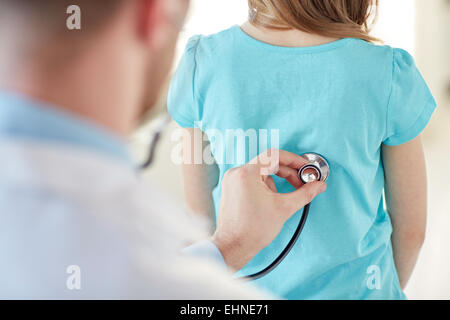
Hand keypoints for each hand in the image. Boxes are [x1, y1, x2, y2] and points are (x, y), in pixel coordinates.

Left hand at [212, 149, 326, 270]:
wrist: (234, 247)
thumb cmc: (252, 230)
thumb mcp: (284, 208)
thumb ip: (304, 193)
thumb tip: (318, 185)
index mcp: (247, 173)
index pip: (274, 156)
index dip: (294, 160)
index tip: (306, 167)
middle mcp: (236, 173)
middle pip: (268, 163)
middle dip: (287, 174)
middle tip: (302, 183)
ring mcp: (232, 181)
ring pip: (261, 174)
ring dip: (275, 184)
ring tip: (279, 202)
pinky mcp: (231, 189)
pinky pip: (252, 181)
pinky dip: (264, 188)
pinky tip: (269, 203)